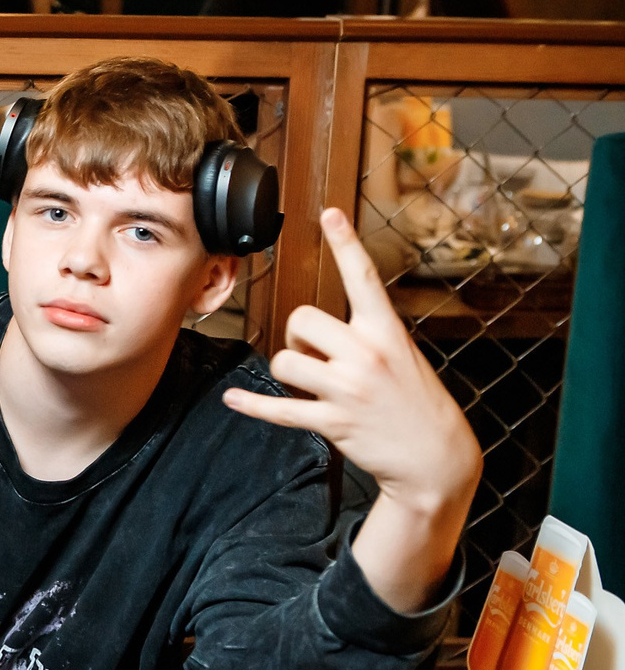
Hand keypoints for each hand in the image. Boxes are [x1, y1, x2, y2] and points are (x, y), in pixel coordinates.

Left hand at [222, 208, 480, 608]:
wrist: (436, 456)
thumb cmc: (414, 399)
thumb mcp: (402, 355)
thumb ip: (364, 335)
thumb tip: (312, 330)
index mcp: (387, 331)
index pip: (364, 278)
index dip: (346, 243)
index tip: (329, 214)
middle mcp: (367, 354)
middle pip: (301, 320)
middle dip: (297, 337)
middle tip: (313, 356)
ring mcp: (349, 389)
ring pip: (285, 362)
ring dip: (288, 372)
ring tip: (310, 384)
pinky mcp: (334, 422)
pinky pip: (280, 409)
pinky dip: (252, 404)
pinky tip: (233, 399)